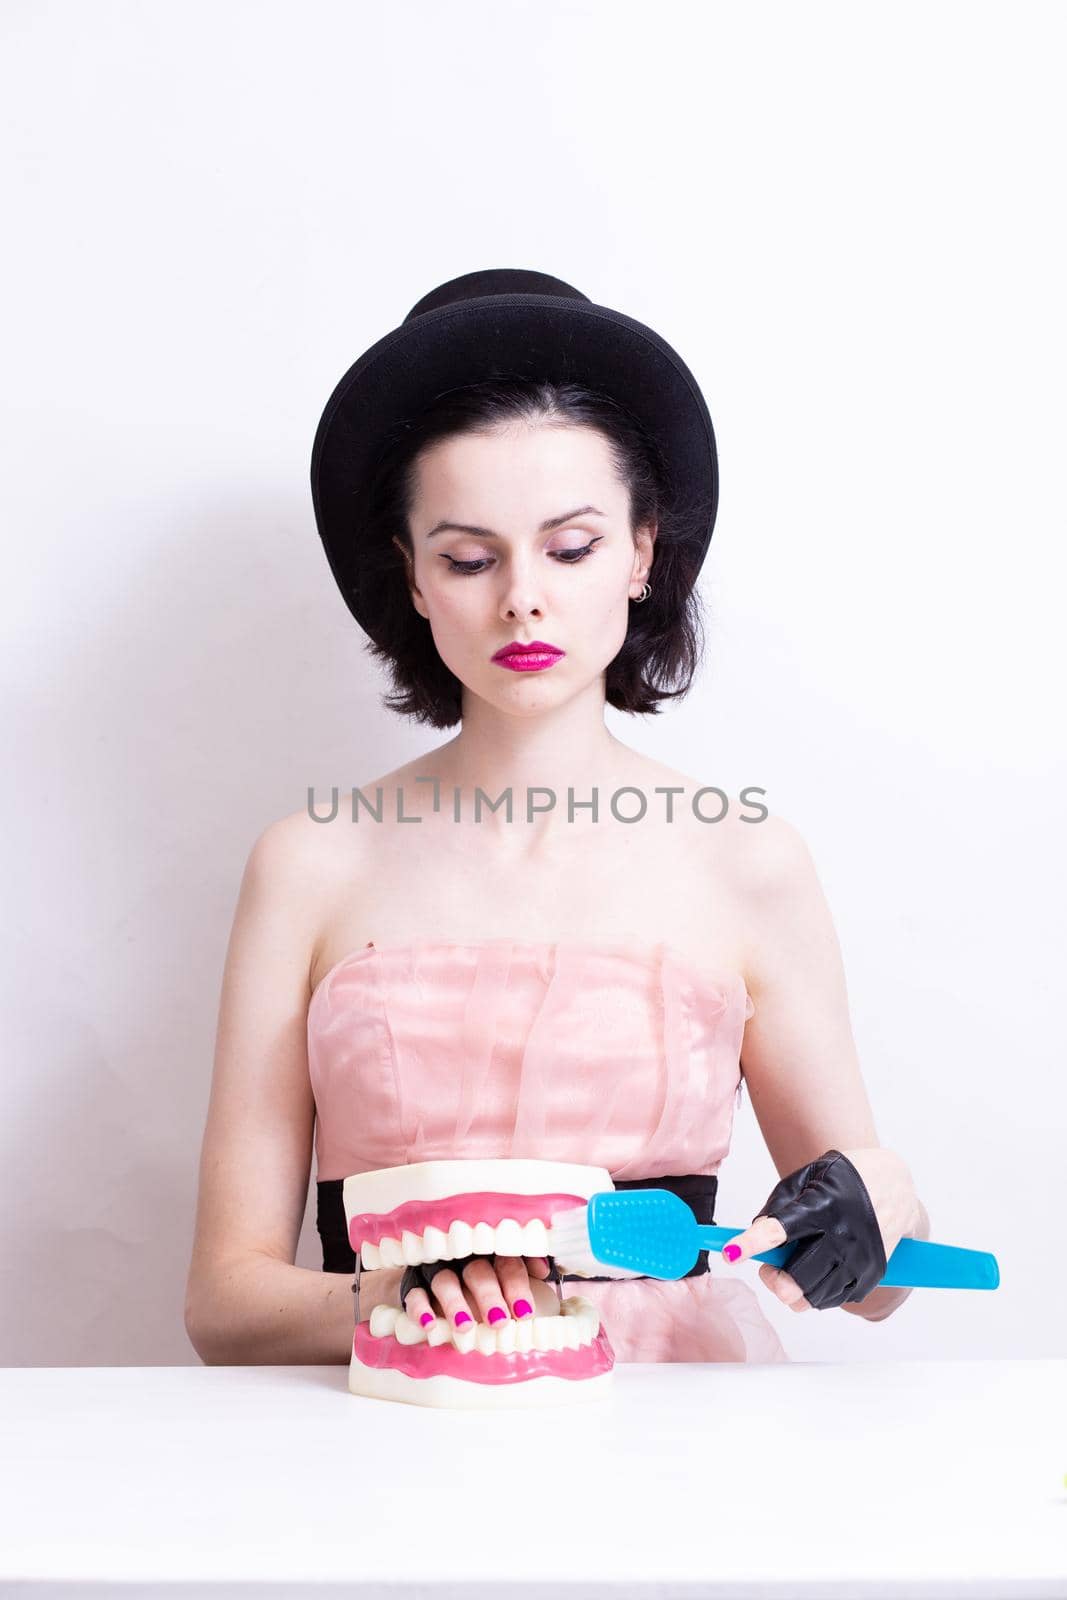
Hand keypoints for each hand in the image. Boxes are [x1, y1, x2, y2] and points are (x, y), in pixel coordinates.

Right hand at [399, 1254, 551, 1329]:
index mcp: (489, 1253)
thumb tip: (545, 1273)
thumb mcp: (501, 1274)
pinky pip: (414, 1294)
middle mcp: (463, 1257)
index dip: (516, 1286)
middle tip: (500, 1321)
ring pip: (445, 1281)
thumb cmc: (476, 1281)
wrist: (429, 1281)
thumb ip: (523, 1271)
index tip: (525, 1313)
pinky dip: (421, 1309)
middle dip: (490, 1296)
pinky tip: (429, 1326)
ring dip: (455, 1303)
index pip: (506, 1263)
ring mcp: (435, 1269)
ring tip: (465, 1327)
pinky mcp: (412, 1284)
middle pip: (478, 1272)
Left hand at [723, 1147, 919, 1311]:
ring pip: (813, 1297)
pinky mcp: (872, 1275)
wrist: (895, 1184)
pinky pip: (833, 1299)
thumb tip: (756, 1236)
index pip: (781, 1230)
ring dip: (791, 1288)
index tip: (731, 1253)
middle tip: (767, 1266)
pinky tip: (814, 1272)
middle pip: (796, 1279)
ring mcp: (860, 1259)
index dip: (753, 1244)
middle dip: (771, 1277)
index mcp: (823, 1205)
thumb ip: (778, 1206)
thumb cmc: (844, 1177)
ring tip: (790, 1268)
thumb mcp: (808, 1177)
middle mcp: (844, 1235)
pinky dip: (816, 1292)